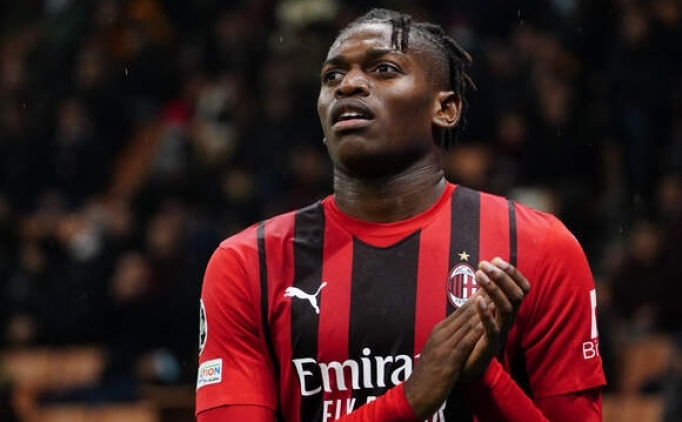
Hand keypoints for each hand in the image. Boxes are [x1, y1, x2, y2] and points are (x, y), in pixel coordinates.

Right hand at [402, 297, 485, 418]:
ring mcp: (445, 344)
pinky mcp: (450, 357)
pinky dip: (478, 330)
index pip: (460, 310)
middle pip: (465, 312)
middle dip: (482, 297)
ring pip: (467, 323)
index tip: (488, 286)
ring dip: (483, 309)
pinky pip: (467, 341)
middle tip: (496, 283)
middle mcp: (442, 333)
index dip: (476, 297)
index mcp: (439, 331)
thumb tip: (459, 330)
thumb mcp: (437, 351)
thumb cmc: (428, 375)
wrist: (417, 393)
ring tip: (496, 297)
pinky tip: (488, 324)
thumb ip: (448, 339)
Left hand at [460, 257, 529, 381]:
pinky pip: (492, 329)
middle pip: (516, 295)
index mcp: (507, 310)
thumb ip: (487, 290)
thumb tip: (490, 265)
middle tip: (484, 264)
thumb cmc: (474, 334)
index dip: (512, 273)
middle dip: (502, 277)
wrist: (464, 364)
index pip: (521, 288)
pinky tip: (477, 300)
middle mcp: (508, 320)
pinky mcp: (490, 345)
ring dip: (493, 289)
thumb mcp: (483, 308)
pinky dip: (486, 313)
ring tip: (479, 274)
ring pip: (506, 308)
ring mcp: (501, 332)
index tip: (496, 260)